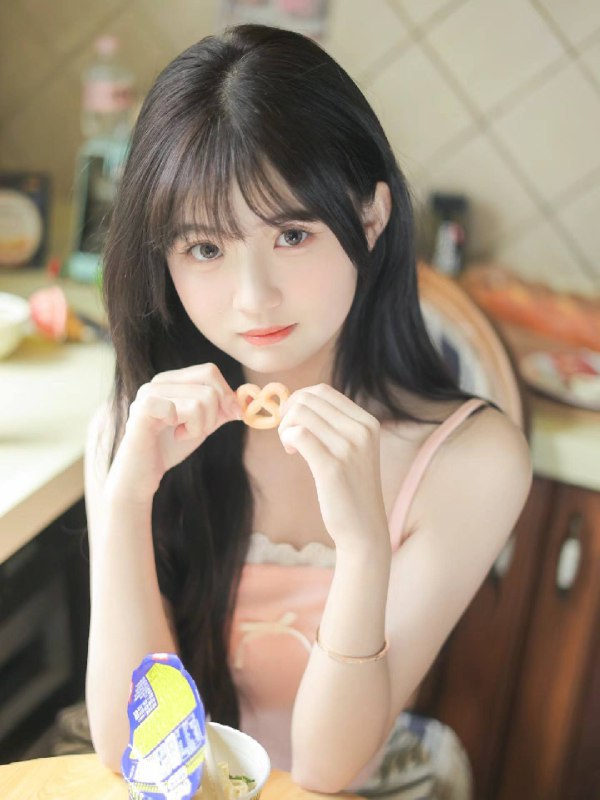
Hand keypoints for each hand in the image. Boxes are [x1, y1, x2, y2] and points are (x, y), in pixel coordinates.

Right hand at [107, 363, 240, 503]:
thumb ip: (221, 410)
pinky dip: (190, 430)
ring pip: (202, 398)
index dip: (227, 394)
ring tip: (182, 434)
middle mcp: (158, 381)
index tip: (232, 416)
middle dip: (216, 411)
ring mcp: (149, 393)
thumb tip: (246, 400)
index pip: (209, 371)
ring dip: (201, 425)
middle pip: (209, 381)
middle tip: (198, 429)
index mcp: (171, 380)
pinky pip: (188, 409)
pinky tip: (175, 436)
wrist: (142, 474)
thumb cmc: (169, 448)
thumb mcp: (203, 424)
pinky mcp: (144, 408)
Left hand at [277, 383, 389, 552]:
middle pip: (309, 399)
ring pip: (301, 413)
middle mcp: (362, 430)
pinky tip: (292, 452)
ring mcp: (349, 448)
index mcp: (368, 422)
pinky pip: (299, 435)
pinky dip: (287, 438)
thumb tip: (297, 402)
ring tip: (290, 446)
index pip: (324, 391)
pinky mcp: (333, 467)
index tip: (293, 421)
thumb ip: (334, 425)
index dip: (299, 400)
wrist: (364, 529)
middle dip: (289, 412)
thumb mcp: (354, 449)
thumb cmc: (351, 489)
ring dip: (286, 427)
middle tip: (287, 434)